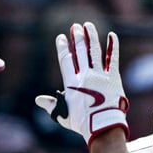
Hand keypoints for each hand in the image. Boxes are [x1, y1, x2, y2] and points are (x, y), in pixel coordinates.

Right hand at [36, 22, 128, 145]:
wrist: (102, 126)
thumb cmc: (83, 123)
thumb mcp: (63, 115)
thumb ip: (51, 105)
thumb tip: (39, 100)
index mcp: (71, 83)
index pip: (66, 60)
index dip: (63, 47)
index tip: (61, 37)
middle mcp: (85, 76)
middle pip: (80, 51)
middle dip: (77, 37)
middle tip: (75, 27)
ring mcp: (99, 76)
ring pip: (94, 51)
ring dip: (91, 36)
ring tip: (88, 25)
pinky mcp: (113, 78)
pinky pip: (113, 59)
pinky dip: (113, 46)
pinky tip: (112, 35)